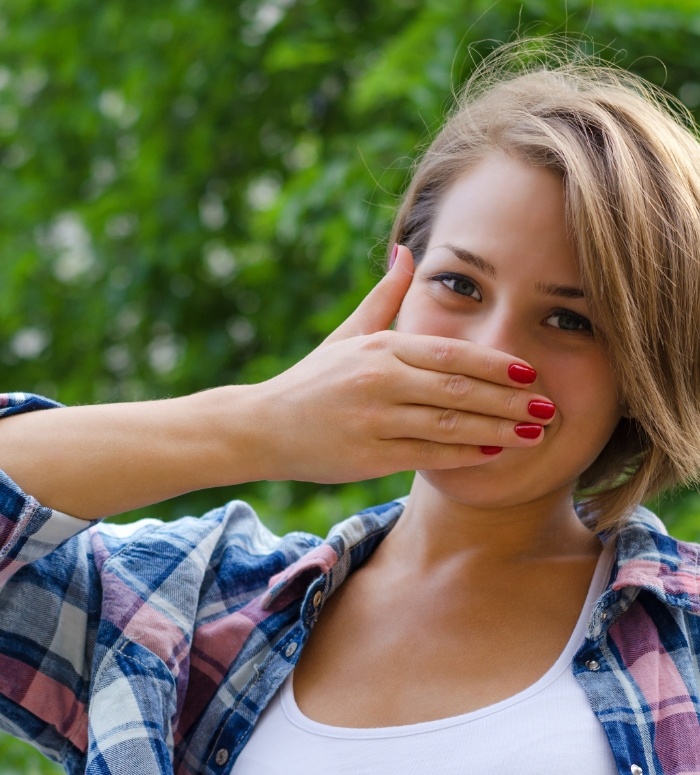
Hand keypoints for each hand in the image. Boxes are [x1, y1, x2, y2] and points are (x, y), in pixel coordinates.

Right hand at [248, 246, 554, 482]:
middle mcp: (379, 379)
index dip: (494, 363)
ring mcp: (373, 419)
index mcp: (380, 347)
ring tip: (535, 433)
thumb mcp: (347, 333)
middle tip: (549, 406)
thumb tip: (407, 250)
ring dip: (496, 428)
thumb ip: (383, 296)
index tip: (530, 372)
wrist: (263, 425)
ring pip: (448, 424)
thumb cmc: (312, 379)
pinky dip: (463, 454)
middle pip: (457, 388)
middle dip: (508, 398)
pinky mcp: (367, 455)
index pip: (450, 353)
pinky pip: (426, 455)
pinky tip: (493, 453)